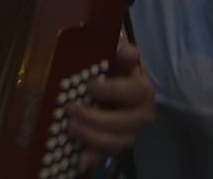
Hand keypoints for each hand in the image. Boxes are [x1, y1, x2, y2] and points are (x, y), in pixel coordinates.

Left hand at [67, 37, 156, 173]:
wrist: (110, 83)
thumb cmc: (110, 66)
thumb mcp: (113, 53)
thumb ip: (119, 50)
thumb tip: (128, 52)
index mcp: (141, 89)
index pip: (134, 92)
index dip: (111, 91)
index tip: (89, 85)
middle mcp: (142, 114)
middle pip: (125, 123)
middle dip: (96, 118)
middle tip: (71, 109)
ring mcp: (130, 132)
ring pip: (118, 143)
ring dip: (92, 137)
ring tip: (70, 127)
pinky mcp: (116, 145)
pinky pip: (106, 156)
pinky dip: (93, 159)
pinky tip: (80, 161)